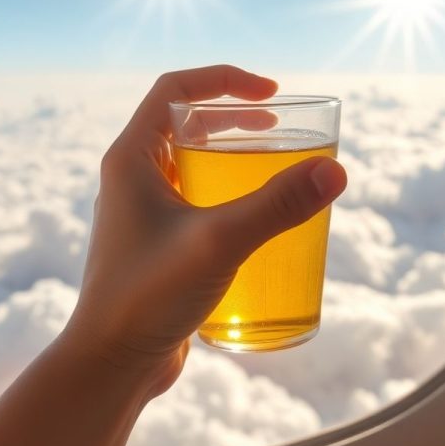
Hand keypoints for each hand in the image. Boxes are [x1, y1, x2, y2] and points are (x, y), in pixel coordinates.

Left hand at [64, 65, 346, 396]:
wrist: (109, 365)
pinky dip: (227, 200)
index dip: (225, 80)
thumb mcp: (219, 242)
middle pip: (185, 126)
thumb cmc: (147, 297)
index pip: (175, 89)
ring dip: (232, 161)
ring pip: (191, 168)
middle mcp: (130, 180)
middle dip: (235, 122)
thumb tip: (335, 172)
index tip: (272, 95)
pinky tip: (256, 228)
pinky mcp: (156, 248)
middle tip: (280, 133)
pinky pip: (194, 205)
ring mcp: (141, 216)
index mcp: (131, 159)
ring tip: (275, 174)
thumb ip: (277, 205)